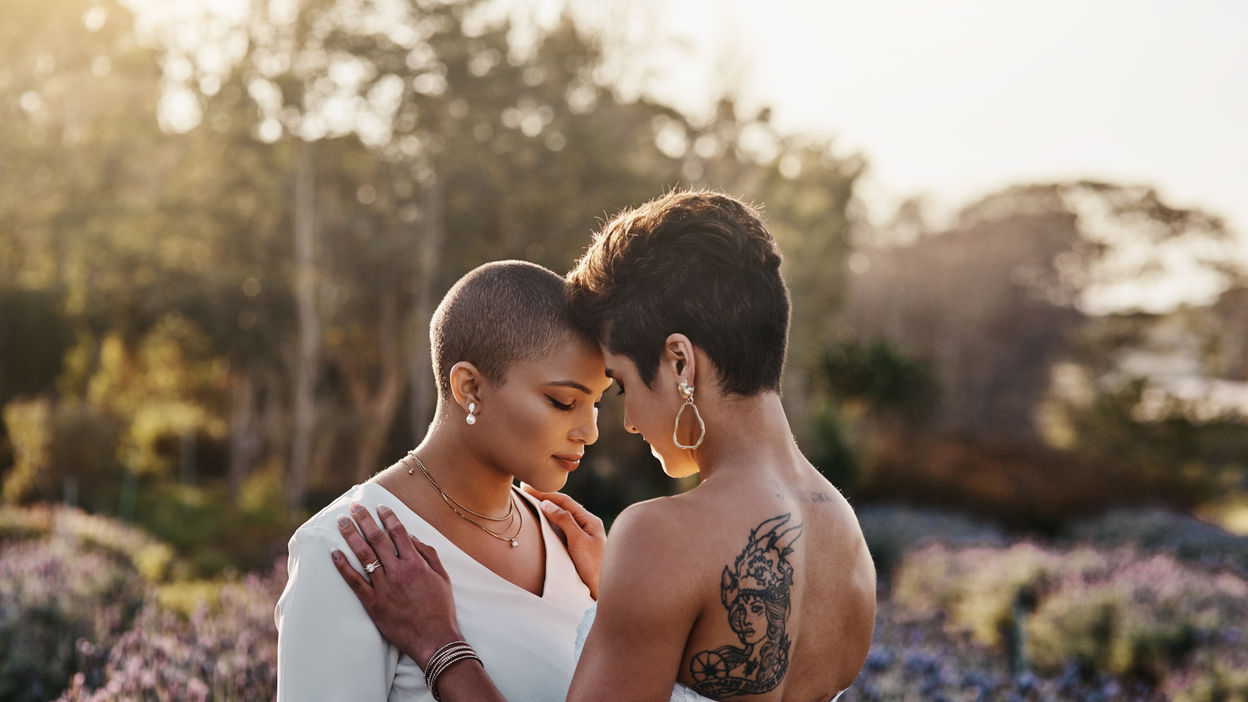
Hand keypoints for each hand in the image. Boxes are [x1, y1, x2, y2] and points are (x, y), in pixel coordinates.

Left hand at [332, 502, 462, 665]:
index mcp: (415, 564)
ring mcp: (384, 588)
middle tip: (353, 507)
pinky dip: (343, 566)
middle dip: (364, 520)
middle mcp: (398, 572)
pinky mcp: (373, 604)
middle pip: (377, 539)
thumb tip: (412, 536)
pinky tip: (334, 553)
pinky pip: (354, 582)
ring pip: (364, 556)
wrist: (434, 640)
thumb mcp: (442, 577)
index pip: (398, 532)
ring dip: (351, 536)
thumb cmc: (441, 609)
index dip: (388, 517)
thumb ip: (428, 554)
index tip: (380, 506)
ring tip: (341, 522)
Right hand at [521, 485, 605, 599]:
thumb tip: (547, 503)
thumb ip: (564, 521)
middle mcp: (586, 526)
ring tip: (529, 503)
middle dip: (545, 498)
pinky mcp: (576, 548)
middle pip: (563, 507)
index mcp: (590, 521)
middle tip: (525, 491)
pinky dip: (548, 524)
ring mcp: (582, 537)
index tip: (528, 488)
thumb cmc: (594, 568)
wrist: (602, 592)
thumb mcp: (579, 542)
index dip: (546, 493)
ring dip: (546, 510)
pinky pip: (560, 531)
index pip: (565, 501)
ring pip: (561, 519)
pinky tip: (540, 524)